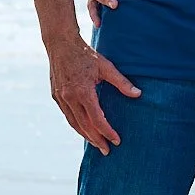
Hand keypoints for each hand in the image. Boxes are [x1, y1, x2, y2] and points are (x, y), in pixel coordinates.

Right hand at [47, 35, 139, 154]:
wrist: (60, 44)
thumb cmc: (85, 54)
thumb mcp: (106, 66)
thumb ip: (122, 83)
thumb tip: (138, 94)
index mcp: (83, 91)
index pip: (97, 119)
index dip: (107, 132)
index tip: (116, 141)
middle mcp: (70, 97)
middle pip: (84, 126)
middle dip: (96, 140)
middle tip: (107, 150)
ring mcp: (60, 98)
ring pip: (74, 123)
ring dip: (85, 135)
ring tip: (96, 143)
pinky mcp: (56, 96)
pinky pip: (67, 116)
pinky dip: (77, 125)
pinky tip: (84, 129)